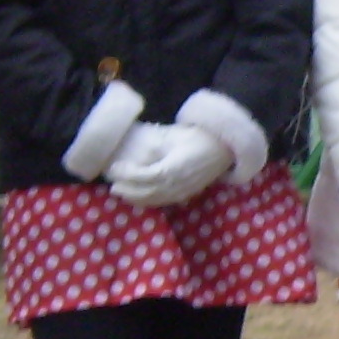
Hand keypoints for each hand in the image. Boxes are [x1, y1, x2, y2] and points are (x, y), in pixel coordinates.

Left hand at [106, 122, 230, 207]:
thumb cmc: (201, 137)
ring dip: (135, 198)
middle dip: (128, 189)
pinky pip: (164, 201)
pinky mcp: (187, 194)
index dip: (129, 174)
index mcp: (176, 168)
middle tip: (112, 184)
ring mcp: (184, 191)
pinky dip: (148, 201)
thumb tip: (136, 154)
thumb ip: (157, 146)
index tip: (115, 167)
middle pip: (149, 192)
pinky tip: (138, 198)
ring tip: (120, 192)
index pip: (147, 175)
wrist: (226, 148)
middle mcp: (180, 183)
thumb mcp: (176, 137)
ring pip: (155, 199)